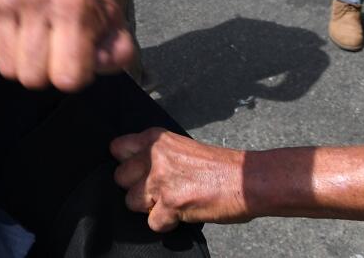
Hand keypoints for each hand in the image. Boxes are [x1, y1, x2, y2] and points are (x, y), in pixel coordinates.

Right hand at [0, 0, 135, 91]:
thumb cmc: (97, 15)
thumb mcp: (118, 36)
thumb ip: (116, 57)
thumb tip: (94, 62)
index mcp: (73, 4)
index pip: (66, 78)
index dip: (76, 76)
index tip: (81, 59)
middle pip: (31, 77)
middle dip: (48, 74)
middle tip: (58, 52)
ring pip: (7, 68)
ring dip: (25, 64)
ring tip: (41, 43)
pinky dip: (5, 52)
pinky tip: (22, 35)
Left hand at [112, 128, 250, 231]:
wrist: (247, 180)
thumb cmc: (220, 166)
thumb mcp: (181, 147)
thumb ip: (157, 155)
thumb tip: (137, 170)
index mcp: (156, 139)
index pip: (116, 148)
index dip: (126, 163)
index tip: (136, 171)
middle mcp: (154, 156)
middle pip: (120, 178)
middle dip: (136, 188)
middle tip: (158, 191)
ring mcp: (160, 179)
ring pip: (130, 202)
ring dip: (149, 208)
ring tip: (171, 202)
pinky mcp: (170, 203)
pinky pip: (152, 223)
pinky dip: (166, 224)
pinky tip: (182, 214)